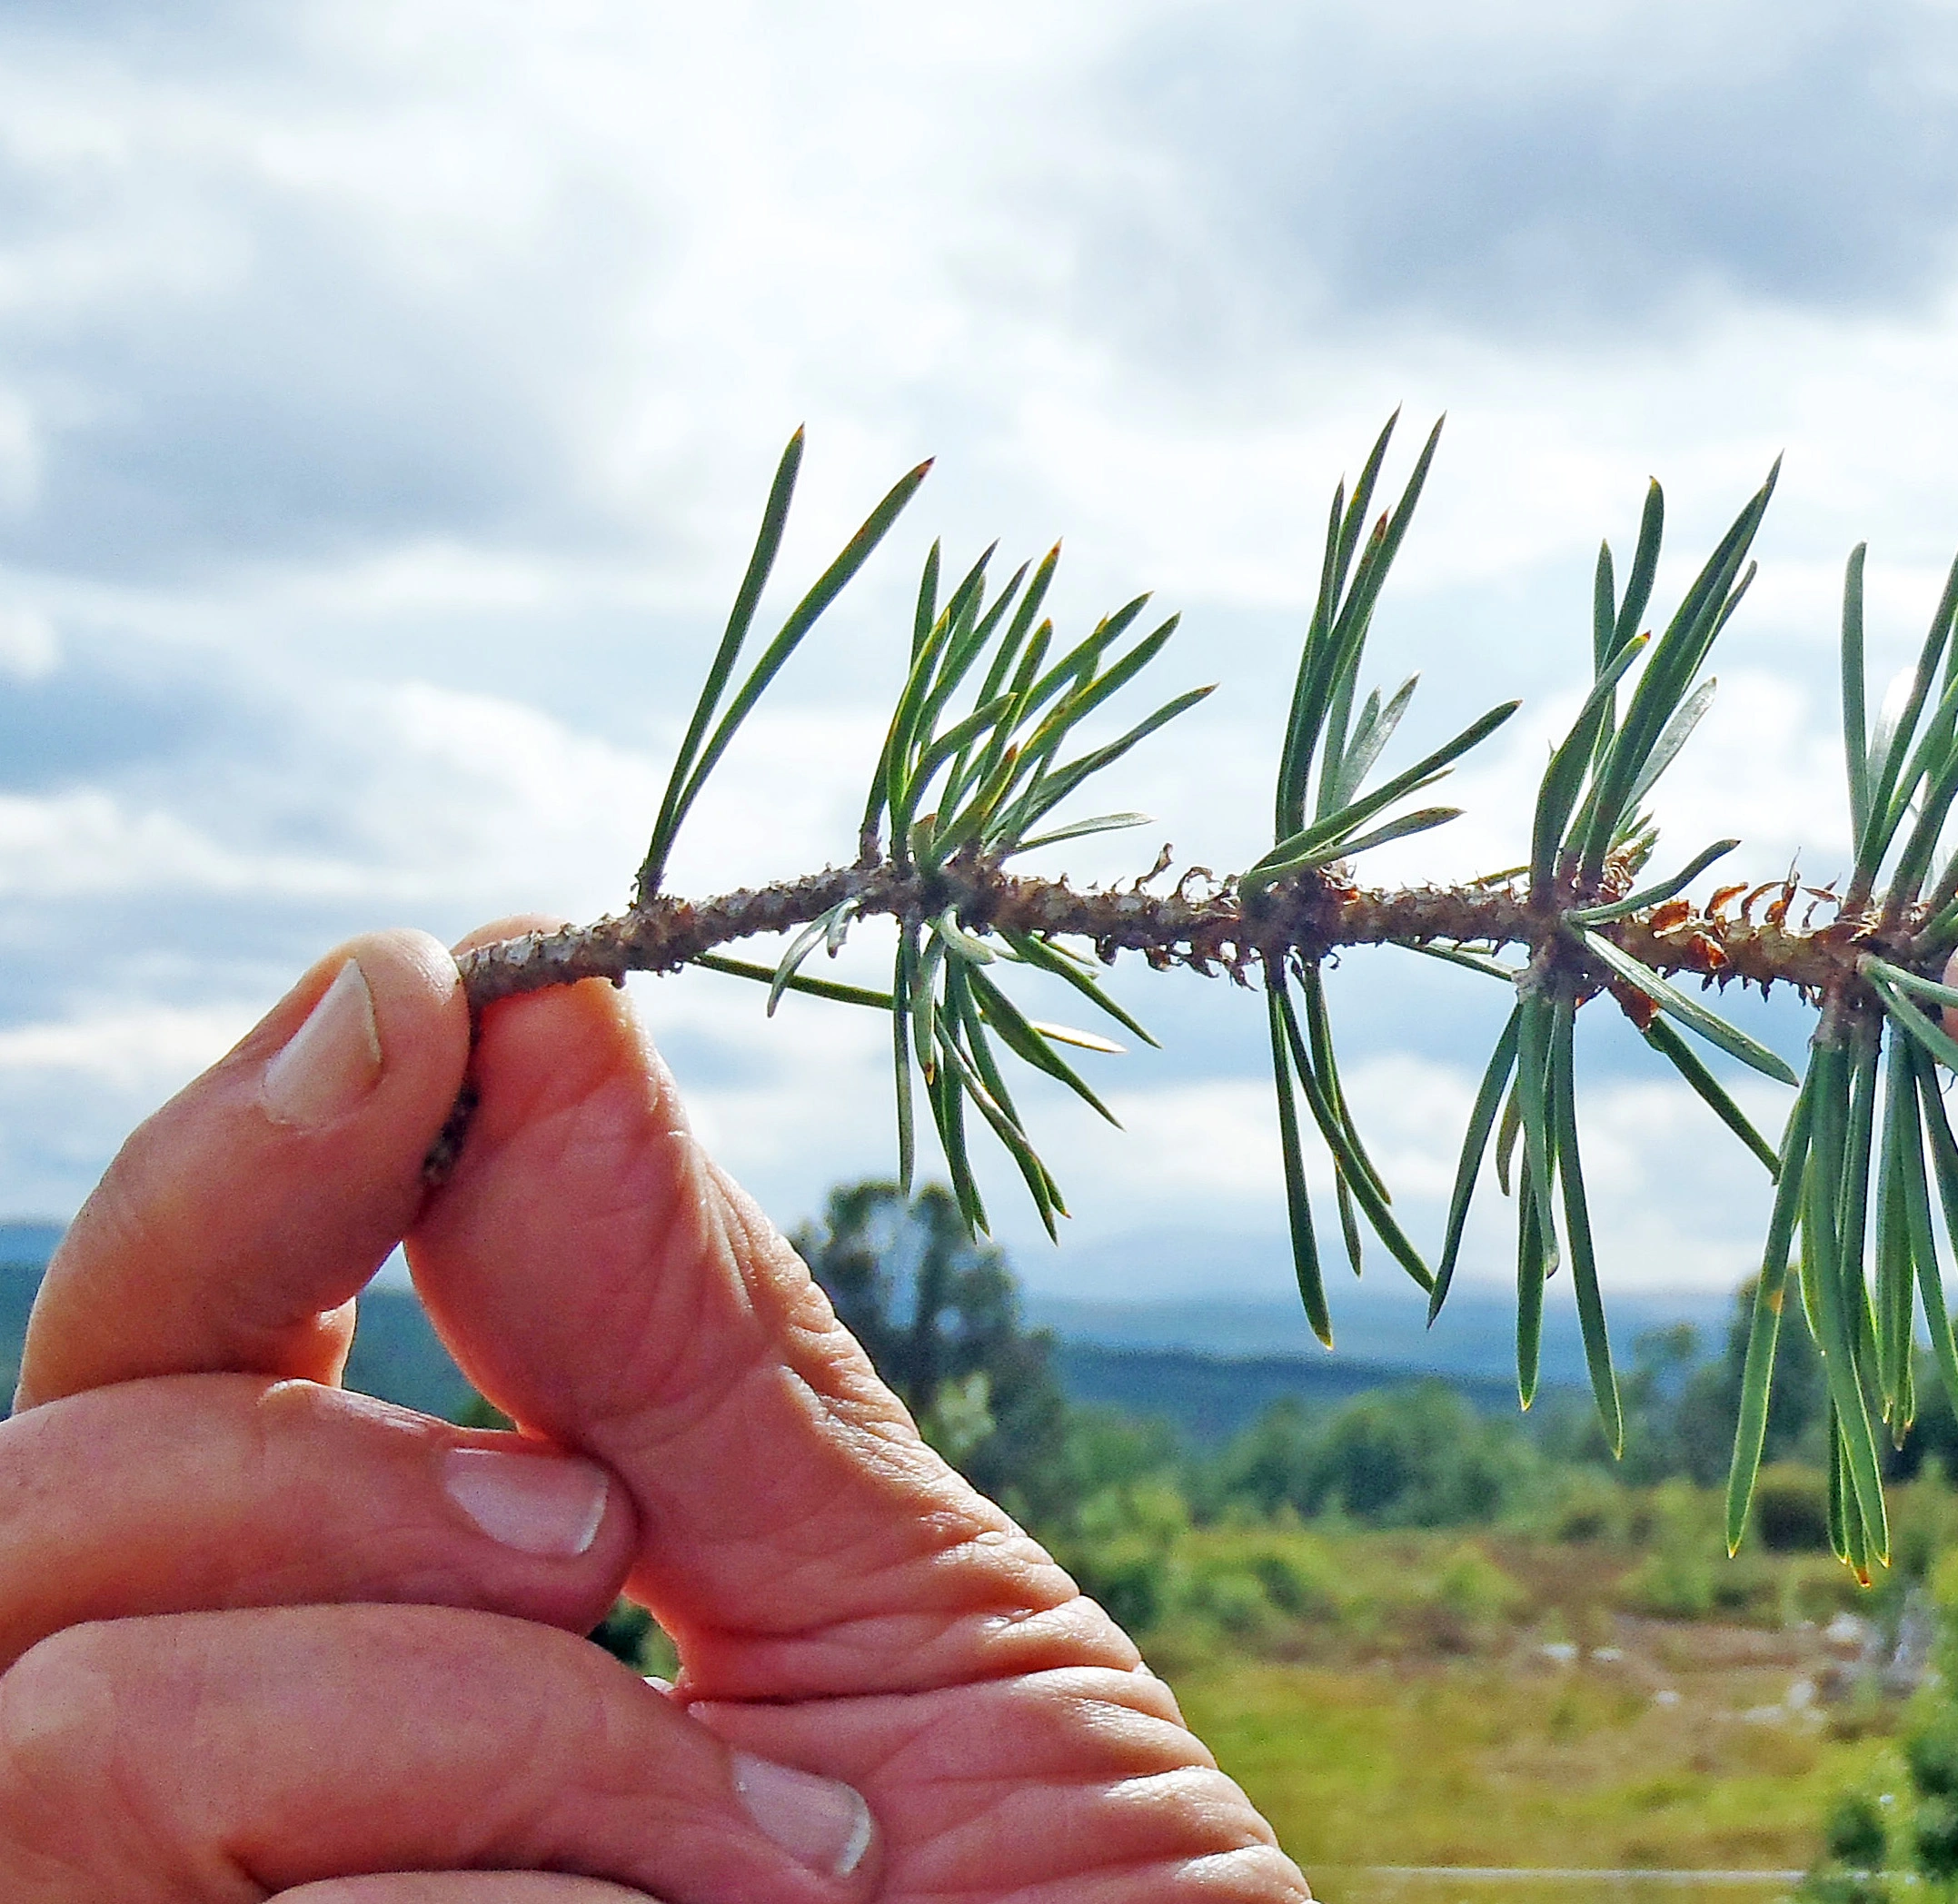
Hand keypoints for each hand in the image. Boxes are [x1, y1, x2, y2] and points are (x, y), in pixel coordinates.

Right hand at [2, 925, 1303, 1901]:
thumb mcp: (895, 1602)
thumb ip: (684, 1343)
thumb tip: (530, 1014)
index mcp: (339, 1646)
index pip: (130, 1373)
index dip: (234, 1167)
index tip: (414, 1004)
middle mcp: (203, 1818)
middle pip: (28, 1518)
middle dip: (338, 1477)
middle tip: (609, 1544)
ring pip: (79, 1734)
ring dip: (485, 1723)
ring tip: (774, 1832)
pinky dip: (531, 1886)